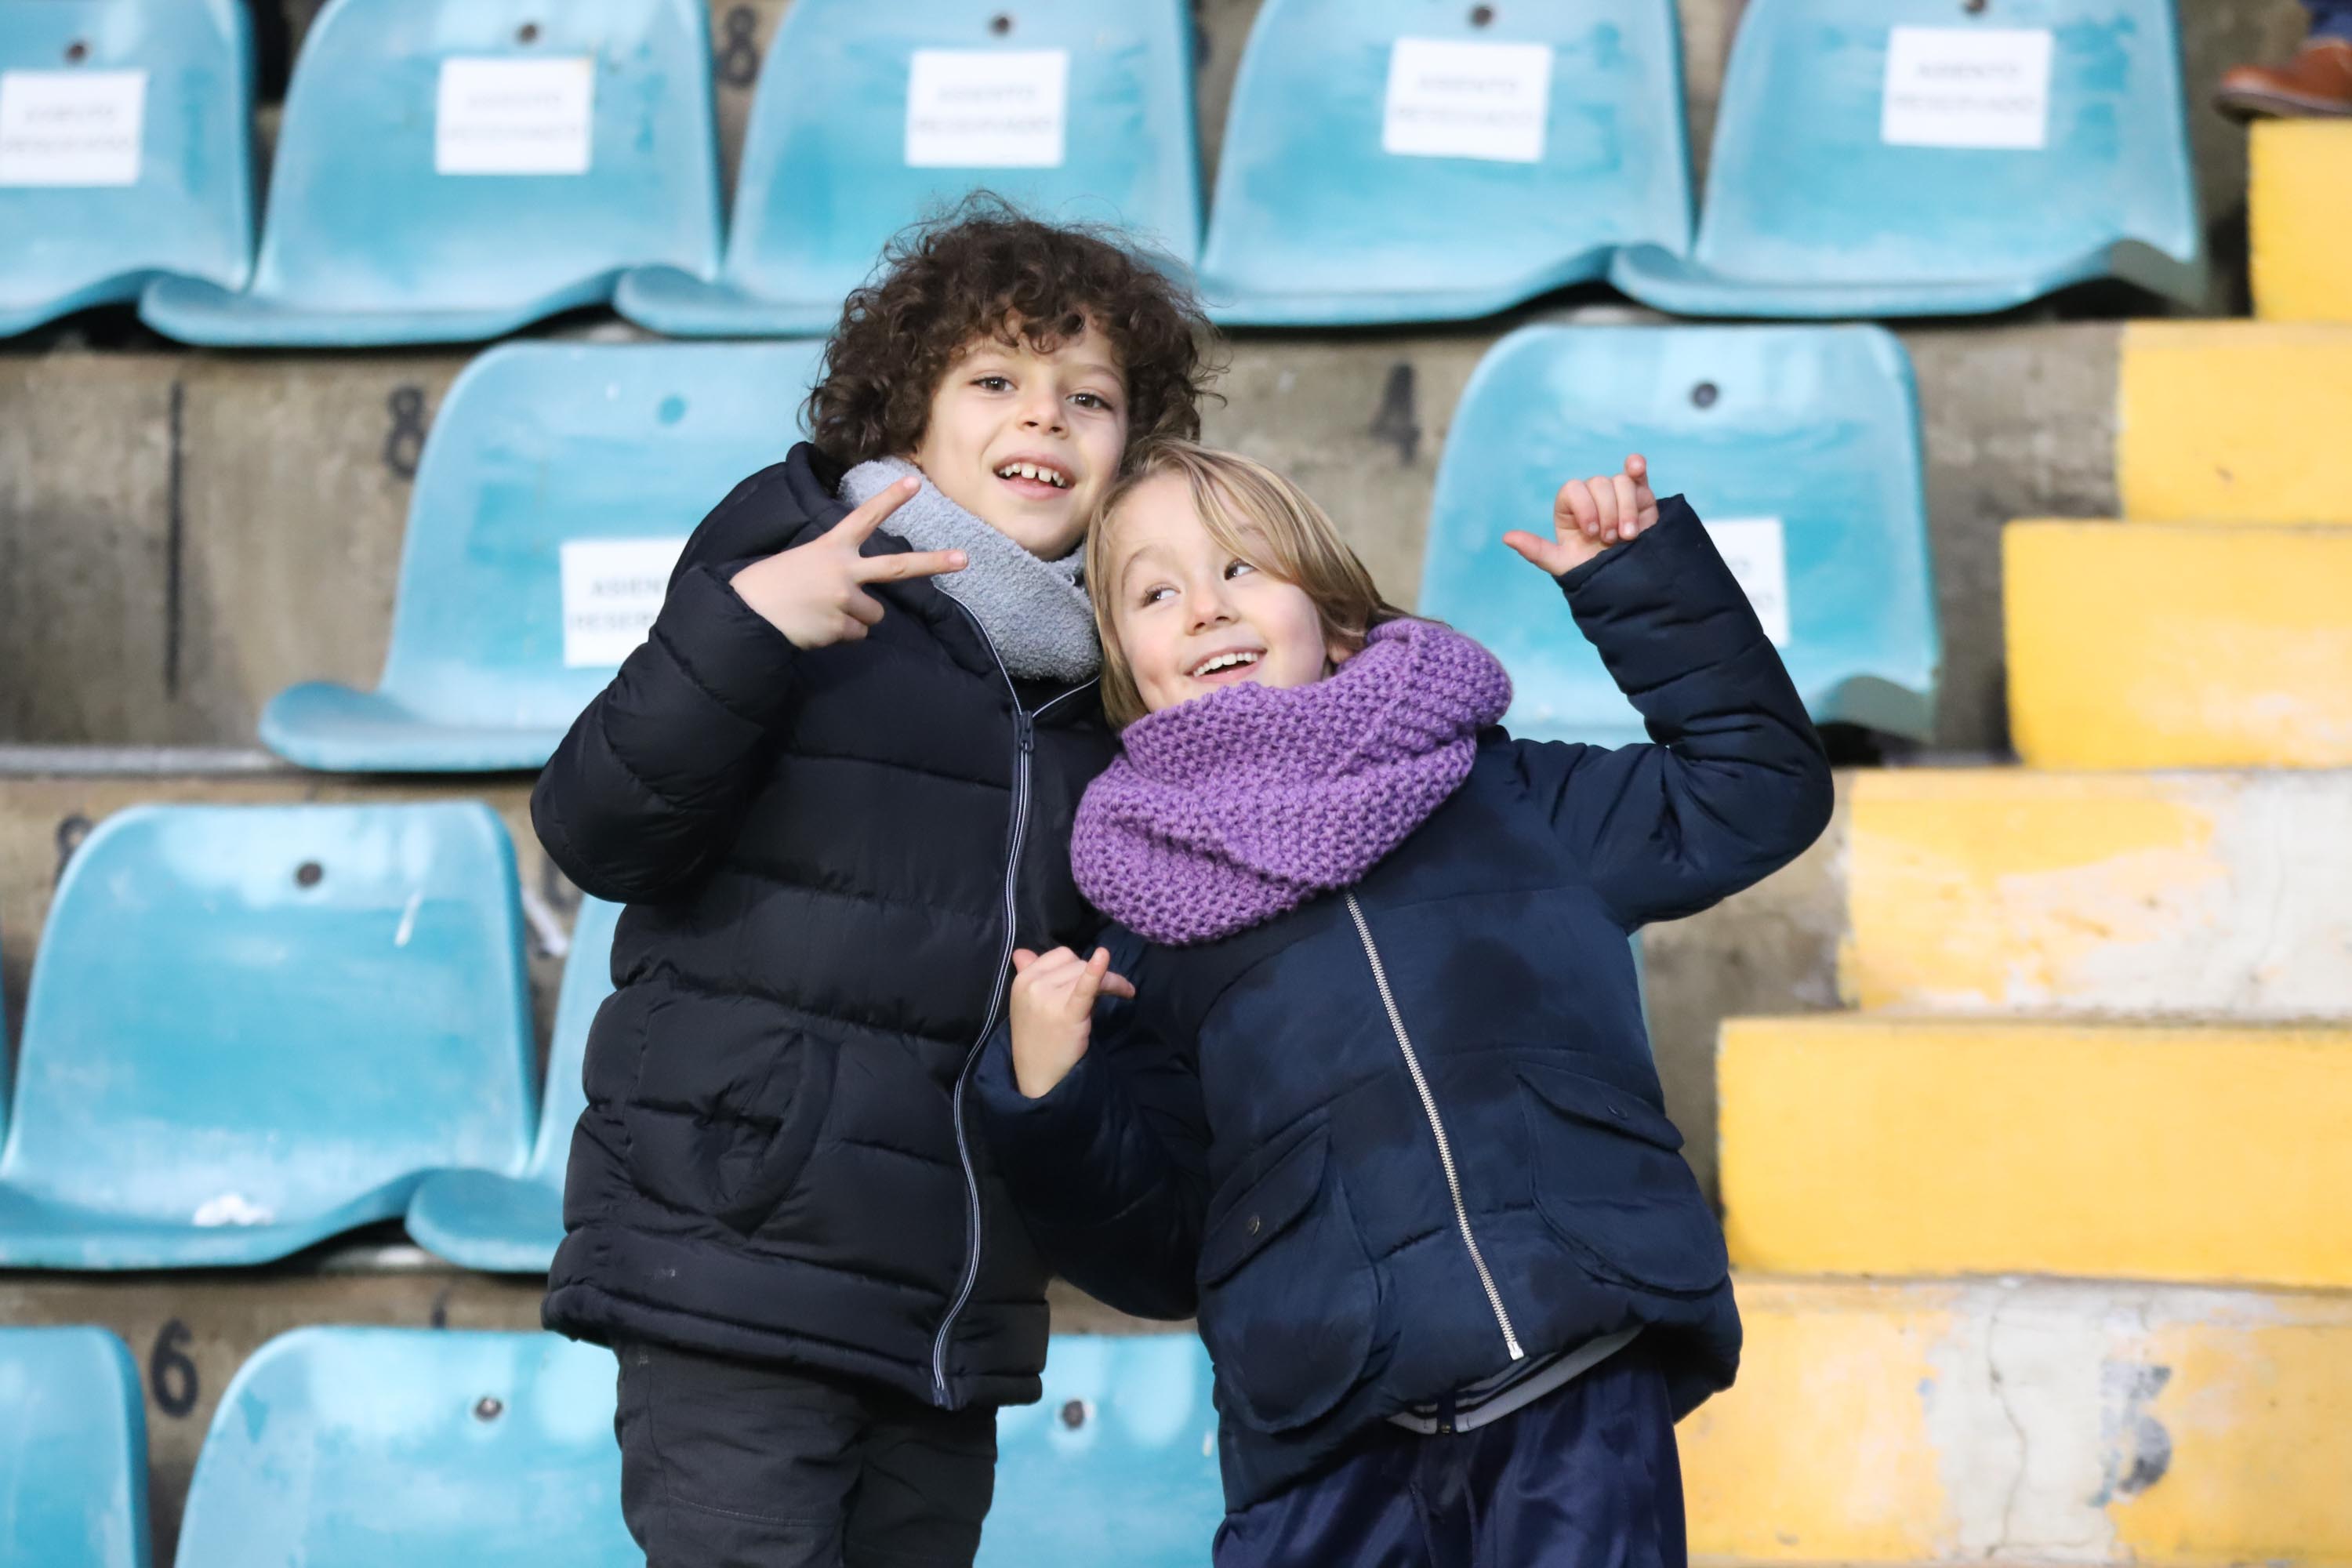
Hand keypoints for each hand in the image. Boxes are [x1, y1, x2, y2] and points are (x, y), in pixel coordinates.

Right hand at [730, 476, 967, 648]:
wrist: (747, 614)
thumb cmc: (772, 586)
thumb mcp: (802, 561)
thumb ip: (835, 567)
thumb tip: (860, 595)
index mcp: (830, 547)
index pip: (865, 517)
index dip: (890, 499)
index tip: (915, 482)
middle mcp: (843, 570)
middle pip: (898, 567)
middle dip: (934, 562)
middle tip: (964, 558)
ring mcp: (844, 599)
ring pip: (874, 615)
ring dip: (855, 618)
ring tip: (823, 612)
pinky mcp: (840, 627)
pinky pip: (857, 635)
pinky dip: (840, 635)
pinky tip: (816, 627)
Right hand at [1007, 946, 1135, 1099]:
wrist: (1038, 1075)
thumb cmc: (1037, 1038)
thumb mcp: (1025, 1002)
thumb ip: (1028, 973)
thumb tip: (1022, 951)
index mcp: (1022, 979)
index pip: (1060, 955)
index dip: (1079, 967)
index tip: (1089, 981)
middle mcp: (1033, 984)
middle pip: (1076, 963)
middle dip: (1094, 975)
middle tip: (1105, 995)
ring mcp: (1048, 998)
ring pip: (1087, 973)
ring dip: (1110, 981)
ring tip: (1121, 994)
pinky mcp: (1068, 1014)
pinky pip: (1084, 987)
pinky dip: (1096, 972)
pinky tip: (1104, 957)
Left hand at [1502, 454, 1661, 576]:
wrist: (1627, 581)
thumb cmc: (1592, 571)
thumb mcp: (1562, 564)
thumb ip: (1536, 550)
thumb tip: (1506, 537)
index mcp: (1570, 508)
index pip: (1572, 489)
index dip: (1584, 507)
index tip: (1591, 532)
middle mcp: (1592, 497)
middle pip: (1599, 483)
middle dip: (1607, 513)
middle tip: (1611, 540)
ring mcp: (1617, 495)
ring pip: (1621, 482)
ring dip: (1626, 509)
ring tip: (1628, 535)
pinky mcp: (1640, 496)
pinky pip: (1637, 473)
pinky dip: (1636, 466)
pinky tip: (1635, 466)